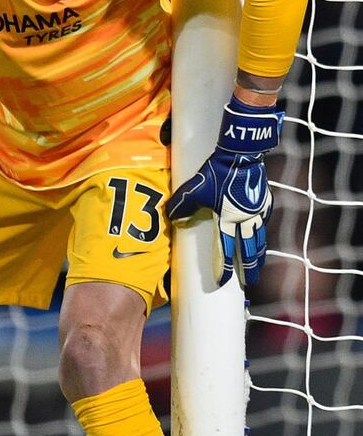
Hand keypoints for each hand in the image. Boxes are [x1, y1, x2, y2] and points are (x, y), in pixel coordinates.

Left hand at [166, 96, 282, 286]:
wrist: (241, 153)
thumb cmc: (217, 171)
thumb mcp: (194, 188)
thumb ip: (182, 205)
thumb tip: (171, 217)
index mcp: (229, 219)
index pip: (226, 249)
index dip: (225, 267)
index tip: (223, 282)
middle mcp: (246, 219)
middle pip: (249, 250)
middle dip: (250, 268)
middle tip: (251, 282)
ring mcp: (258, 210)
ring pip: (260, 238)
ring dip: (259, 253)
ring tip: (259, 265)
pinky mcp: (264, 200)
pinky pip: (264, 220)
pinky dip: (262, 230)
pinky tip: (261, 234)